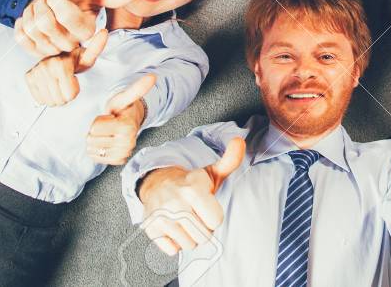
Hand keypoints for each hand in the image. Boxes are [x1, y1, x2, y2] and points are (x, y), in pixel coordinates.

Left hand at [14, 0, 136, 58]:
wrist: (57, 11)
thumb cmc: (77, 2)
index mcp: (87, 33)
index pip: (68, 18)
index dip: (58, 2)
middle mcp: (71, 47)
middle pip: (46, 23)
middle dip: (43, 3)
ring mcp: (51, 52)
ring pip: (32, 28)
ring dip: (32, 9)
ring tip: (41, 6)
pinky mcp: (34, 52)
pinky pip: (20, 35)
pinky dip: (22, 19)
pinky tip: (31, 16)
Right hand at [24, 28, 108, 105]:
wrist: (56, 55)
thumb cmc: (73, 58)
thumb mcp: (87, 56)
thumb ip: (96, 48)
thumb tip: (104, 32)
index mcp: (61, 64)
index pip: (70, 95)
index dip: (75, 90)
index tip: (74, 79)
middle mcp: (46, 67)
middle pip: (60, 100)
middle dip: (65, 95)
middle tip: (66, 82)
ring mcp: (36, 72)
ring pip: (49, 102)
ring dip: (56, 96)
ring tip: (58, 83)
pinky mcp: (28, 77)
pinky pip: (39, 99)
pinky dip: (45, 96)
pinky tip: (49, 84)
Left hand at [86, 74, 155, 164]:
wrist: (128, 122)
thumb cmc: (122, 108)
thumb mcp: (124, 98)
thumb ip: (137, 88)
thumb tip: (153, 76)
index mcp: (127, 127)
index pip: (94, 128)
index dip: (98, 120)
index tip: (109, 118)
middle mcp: (127, 143)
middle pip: (91, 139)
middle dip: (95, 131)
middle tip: (107, 126)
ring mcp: (123, 154)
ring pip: (92, 149)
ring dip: (95, 140)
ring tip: (106, 133)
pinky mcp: (118, 161)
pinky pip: (95, 157)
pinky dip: (97, 150)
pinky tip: (106, 142)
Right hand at [139, 138, 245, 255]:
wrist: (158, 183)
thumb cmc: (190, 182)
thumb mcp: (211, 172)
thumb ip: (229, 160)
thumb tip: (239, 141)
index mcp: (193, 190)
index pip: (216, 222)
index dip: (214, 217)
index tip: (207, 207)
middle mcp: (175, 204)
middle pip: (204, 236)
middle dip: (203, 229)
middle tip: (196, 214)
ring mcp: (161, 217)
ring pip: (189, 245)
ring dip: (190, 236)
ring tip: (185, 219)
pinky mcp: (151, 229)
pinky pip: (172, 250)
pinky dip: (174, 242)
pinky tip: (173, 227)